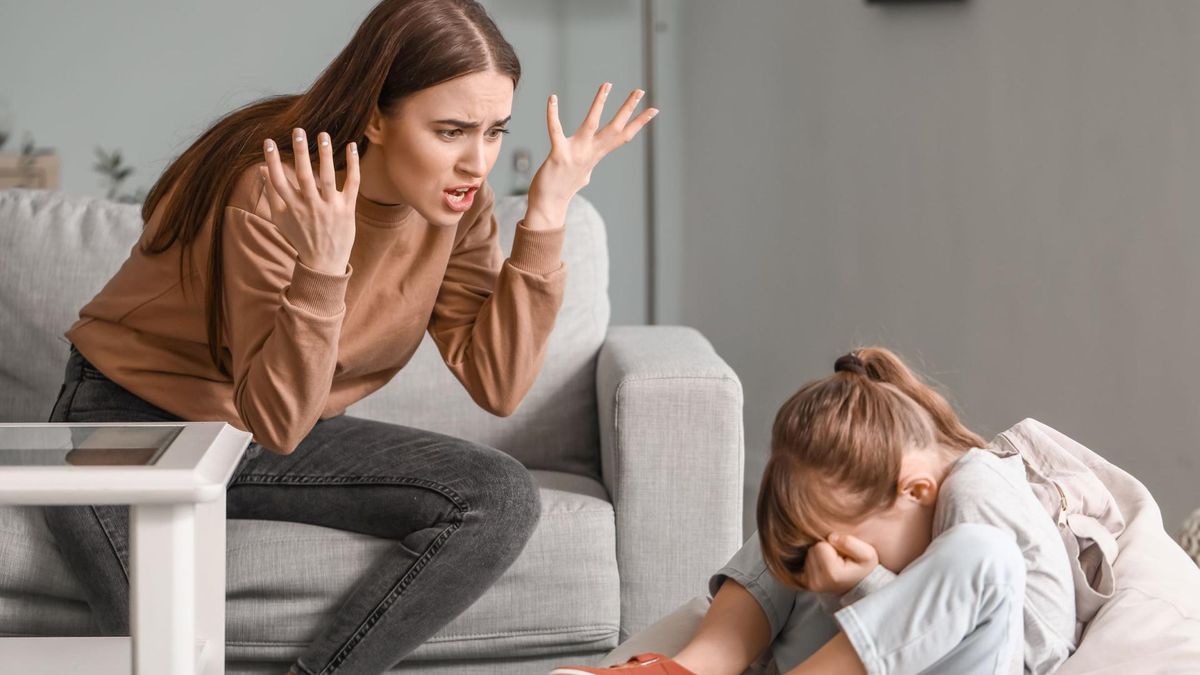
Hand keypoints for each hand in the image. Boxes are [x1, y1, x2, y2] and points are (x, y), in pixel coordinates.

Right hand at [260, 128, 359, 274]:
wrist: (324, 263)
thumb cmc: (300, 237)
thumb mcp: (280, 218)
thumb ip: (271, 193)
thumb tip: (261, 168)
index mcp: (291, 208)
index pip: (278, 181)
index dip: (273, 161)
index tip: (269, 142)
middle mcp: (310, 206)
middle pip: (303, 176)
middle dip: (300, 153)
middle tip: (297, 131)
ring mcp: (330, 208)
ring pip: (327, 177)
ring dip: (325, 155)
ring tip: (322, 134)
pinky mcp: (347, 209)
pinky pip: (352, 184)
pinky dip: (353, 165)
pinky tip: (351, 146)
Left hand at [526, 83, 658, 225]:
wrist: (548, 206)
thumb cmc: (562, 189)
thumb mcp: (580, 176)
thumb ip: (585, 169)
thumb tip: (587, 174)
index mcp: (597, 154)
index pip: (623, 136)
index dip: (639, 122)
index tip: (653, 109)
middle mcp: (591, 152)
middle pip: (615, 127)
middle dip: (628, 108)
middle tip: (640, 90)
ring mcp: (576, 153)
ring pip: (592, 124)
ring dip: (600, 103)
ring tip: (607, 84)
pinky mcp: (559, 155)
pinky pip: (555, 130)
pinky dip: (553, 114)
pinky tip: (552, 98)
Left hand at [798, 533, 878, 595]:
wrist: (859, 587)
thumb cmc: (863, 569)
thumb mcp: (867, 554)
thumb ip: (850, 542)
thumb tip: (831, 537)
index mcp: (832, 574)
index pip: (820, 545)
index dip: (832, 545)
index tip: (842, 554)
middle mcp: (817, 581)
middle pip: (811, 550)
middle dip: (823, 549)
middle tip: (837, 558)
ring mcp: (809, 584)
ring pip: (806, 555)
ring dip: (817, 555)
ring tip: (832, 563)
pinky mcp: (803, 583)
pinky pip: (800, 562)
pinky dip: (810, 561)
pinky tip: (822, 566)